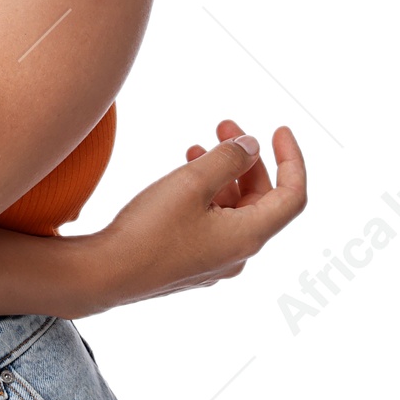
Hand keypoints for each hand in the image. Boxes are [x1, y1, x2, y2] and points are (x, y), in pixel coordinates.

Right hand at [92, 120, 305, 306]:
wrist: (107, 274)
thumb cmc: (150, 229)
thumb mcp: (192, 182)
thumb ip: (227, 159)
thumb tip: (252, 147)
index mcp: (248, 236)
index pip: (291, 196)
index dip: (291, 160)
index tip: (278, 129)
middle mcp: (238, 253)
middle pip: (261, 200)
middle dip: (246, 159)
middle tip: (223, 125)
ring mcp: (215, 261)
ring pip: (234, 210)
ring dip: (223, 174)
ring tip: (195, 147)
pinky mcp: (192, 262)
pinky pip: (214, 222)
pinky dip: (207, 193)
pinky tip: (183, 177)